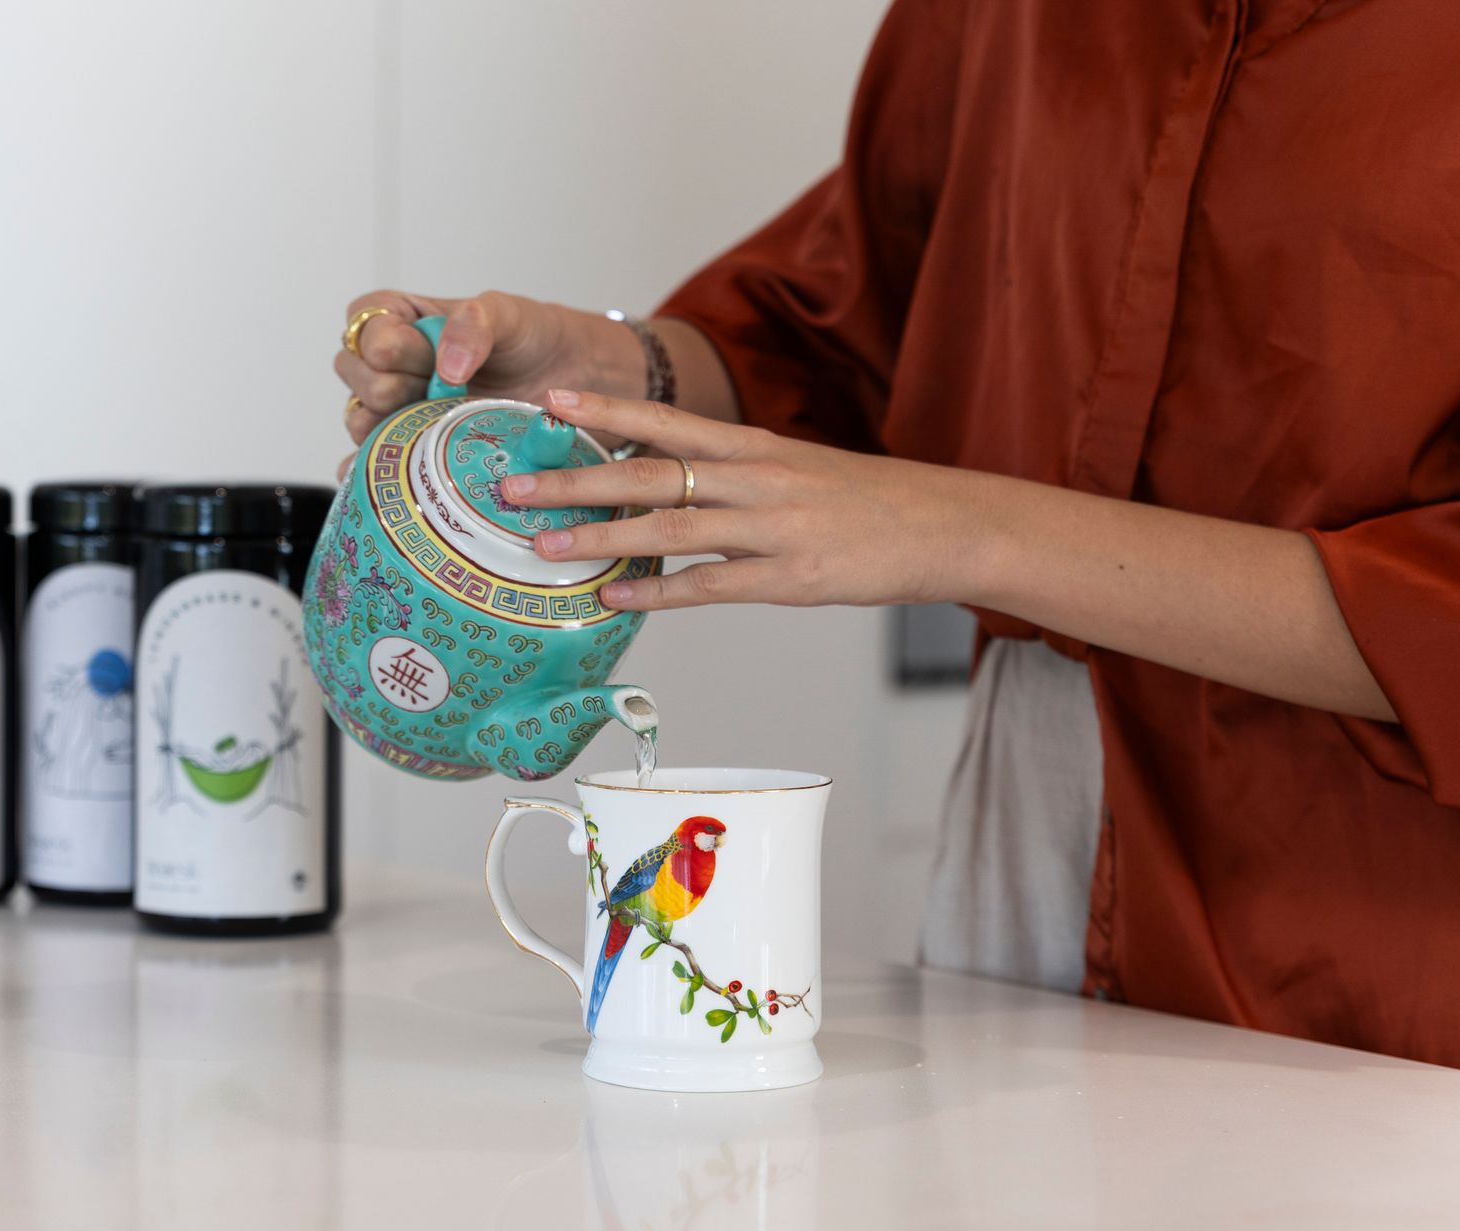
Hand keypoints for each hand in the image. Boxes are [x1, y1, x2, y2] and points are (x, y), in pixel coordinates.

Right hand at [335, 291, 644, 444]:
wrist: (567, 381)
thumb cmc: (531, 337)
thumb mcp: (507, 314)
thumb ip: (473, 325)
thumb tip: (444, 368)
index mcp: (401, 317)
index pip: (363, 326)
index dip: (386, 343)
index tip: (425, 356)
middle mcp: (391, 362)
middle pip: (354, 375)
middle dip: (391, 385)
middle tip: (440, 392)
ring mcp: (398, 407)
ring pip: (360, 419)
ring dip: (388, 428)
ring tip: (429, 430)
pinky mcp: (412, 446)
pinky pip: (374, 463)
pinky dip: (375, 474)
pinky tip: (388, 484)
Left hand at [510, 391, 1393, 720]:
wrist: (951, 527)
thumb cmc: (871, 502)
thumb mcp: (800, 472)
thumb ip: (736, 475)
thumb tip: (672, 484)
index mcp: (757, 448)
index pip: (666, 422)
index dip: (603, 413)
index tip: (545, 402)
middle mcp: (756, 480)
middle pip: (649, 476)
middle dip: (573, 480)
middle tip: (508, 484)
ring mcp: (772, 531)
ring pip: (669, 531)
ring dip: (598, 539)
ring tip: (539, 547)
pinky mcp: (790, 580)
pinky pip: (710, 589)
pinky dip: (658, 594)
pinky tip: (613, 599)